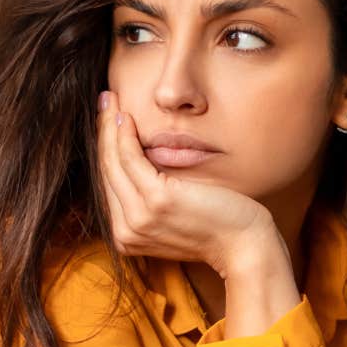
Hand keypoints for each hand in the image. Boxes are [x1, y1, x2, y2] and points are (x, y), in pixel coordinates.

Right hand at [96, 91, 288, 281]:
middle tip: (104, 101)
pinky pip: (131, 159)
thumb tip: (141, 164)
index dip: (105, 149)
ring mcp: (139, 217)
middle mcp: (126, 231)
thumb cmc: (216, 227)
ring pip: (113, 162)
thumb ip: (151, 200)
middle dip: (102, 131)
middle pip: (106, 171)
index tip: (106, 121)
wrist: (243, 245)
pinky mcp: (157, 200)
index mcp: (126, 237)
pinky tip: (127, 117)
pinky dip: (125, 135)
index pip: (109, 185)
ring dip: (109, 126)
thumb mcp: (174, 217)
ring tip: (110, 100)